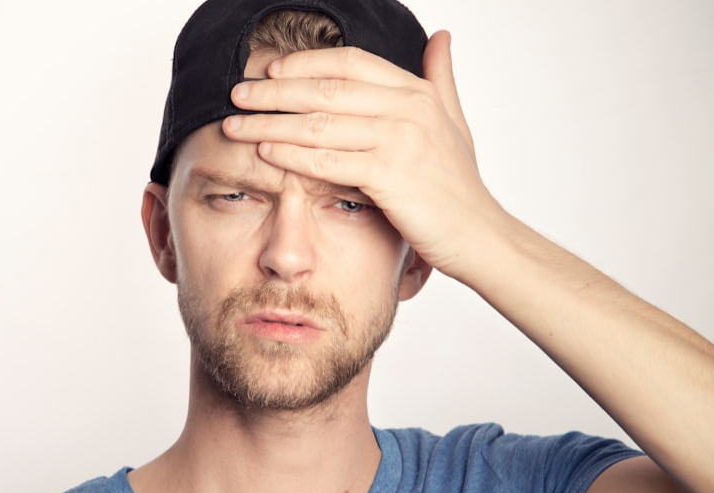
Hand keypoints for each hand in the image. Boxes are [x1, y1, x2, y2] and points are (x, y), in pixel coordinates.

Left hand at [222, 31, 503, 278]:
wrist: (479, 235)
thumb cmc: (458, 184)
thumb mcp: (453, 122)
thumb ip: (440, 79)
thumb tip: (441, 36)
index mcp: (417, 92)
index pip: (349, 62)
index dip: (305, 63)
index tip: (269, 70)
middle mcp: (409, 109)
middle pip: (324, 89)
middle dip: (274, 91)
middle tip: (236, 94)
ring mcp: (400, 141)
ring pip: (318, 124)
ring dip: (270, 123)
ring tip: (235, 125)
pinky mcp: (390, 176)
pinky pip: (327, 160)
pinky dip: (291, 155)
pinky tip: (263, 152)